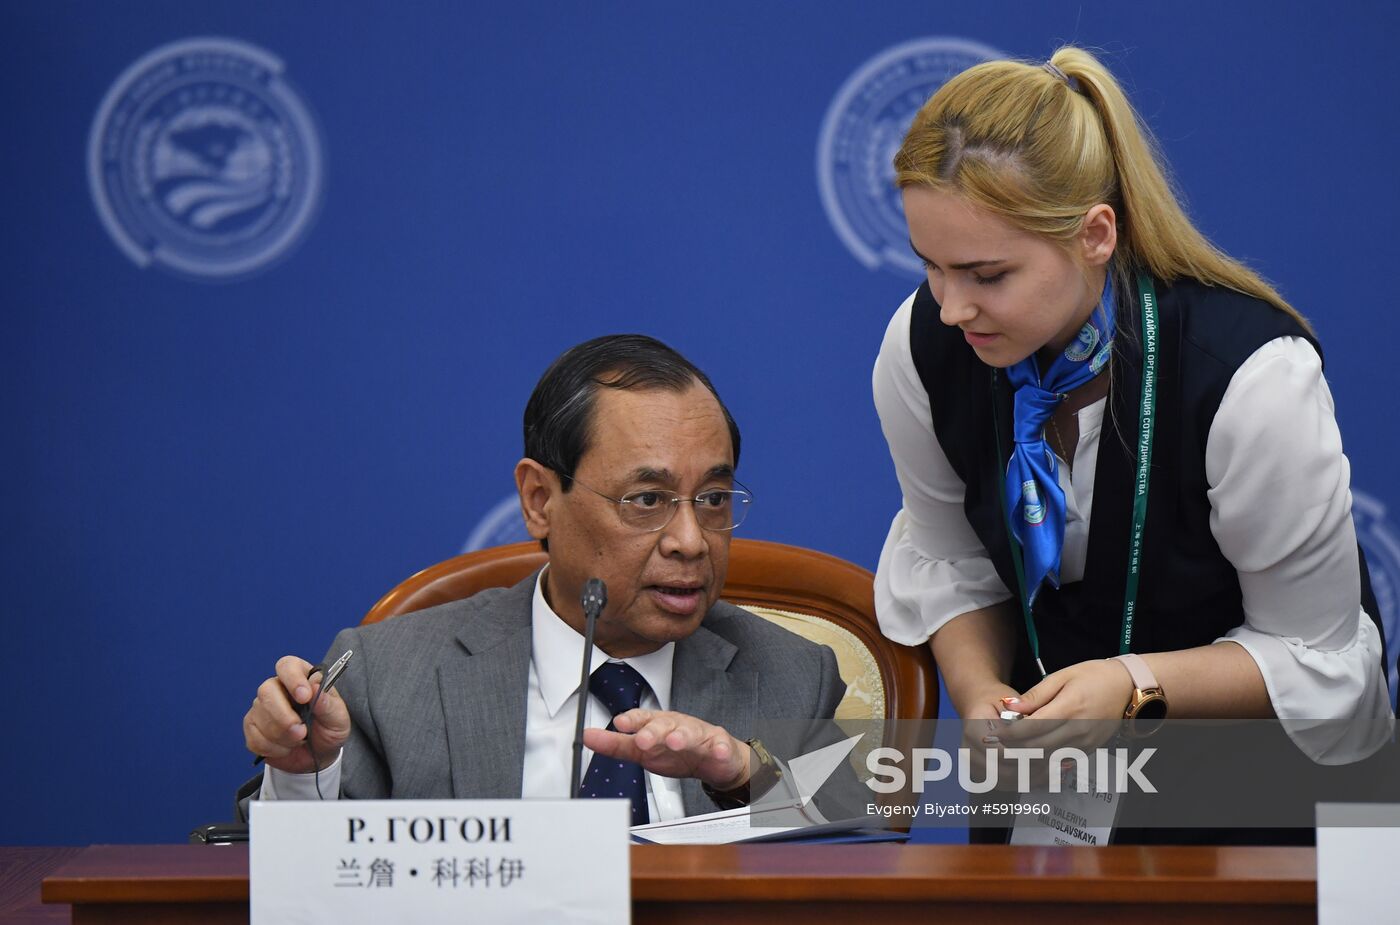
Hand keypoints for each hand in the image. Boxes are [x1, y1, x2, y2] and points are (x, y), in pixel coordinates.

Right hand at [243, 655, 351, 773]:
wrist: (319, 755)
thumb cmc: (329, 729)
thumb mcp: (338, 718)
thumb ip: (328, 704)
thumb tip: (315, 688)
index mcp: (301, 678)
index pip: (288, 666)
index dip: (293, 679)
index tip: (305, 697)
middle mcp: (277, 689)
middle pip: (266, 690)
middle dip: (283, 716)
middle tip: (302, 732)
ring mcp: (261, 708)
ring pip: (259, 716)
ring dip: (282, 736)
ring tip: (300, 740)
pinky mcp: (252, 728)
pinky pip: (254, 737)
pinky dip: (273, 748)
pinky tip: (286, 748)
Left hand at [583, 709, 749, 789]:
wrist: (713, 759)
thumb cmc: (675, 751)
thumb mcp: (642, 750)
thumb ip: (615, 745)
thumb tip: (587, 736)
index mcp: (657, 725)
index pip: (642, 718)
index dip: (632, 720)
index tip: (619, 723)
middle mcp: (676, 726)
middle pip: (665, 725)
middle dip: (653, 731)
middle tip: (642, 740)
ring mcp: (699, 735)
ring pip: (690, 733)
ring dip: (682, 736)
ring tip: (675, 741)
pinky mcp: (719, 746)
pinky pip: (721, 747)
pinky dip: (720, 749)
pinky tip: (717, 752)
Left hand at [994, 658, 1133, 753]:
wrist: (1129, 687)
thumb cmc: (1095, 676)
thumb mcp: (1062, 676)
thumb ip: (1035, 695)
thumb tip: (1010, 707)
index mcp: (1069, 708)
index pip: (1032, 728)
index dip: (1010, 733)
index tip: (994, 732)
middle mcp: (1078, 730)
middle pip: (1037, 747)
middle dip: (1014, 747)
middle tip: (998, 742)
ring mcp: (1085, 742)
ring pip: (1048, 758)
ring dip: (1027, 756)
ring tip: (1011, 747)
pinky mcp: (1090, 749)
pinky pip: (1062, 760)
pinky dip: (1044, 759)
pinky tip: (1032, 752)